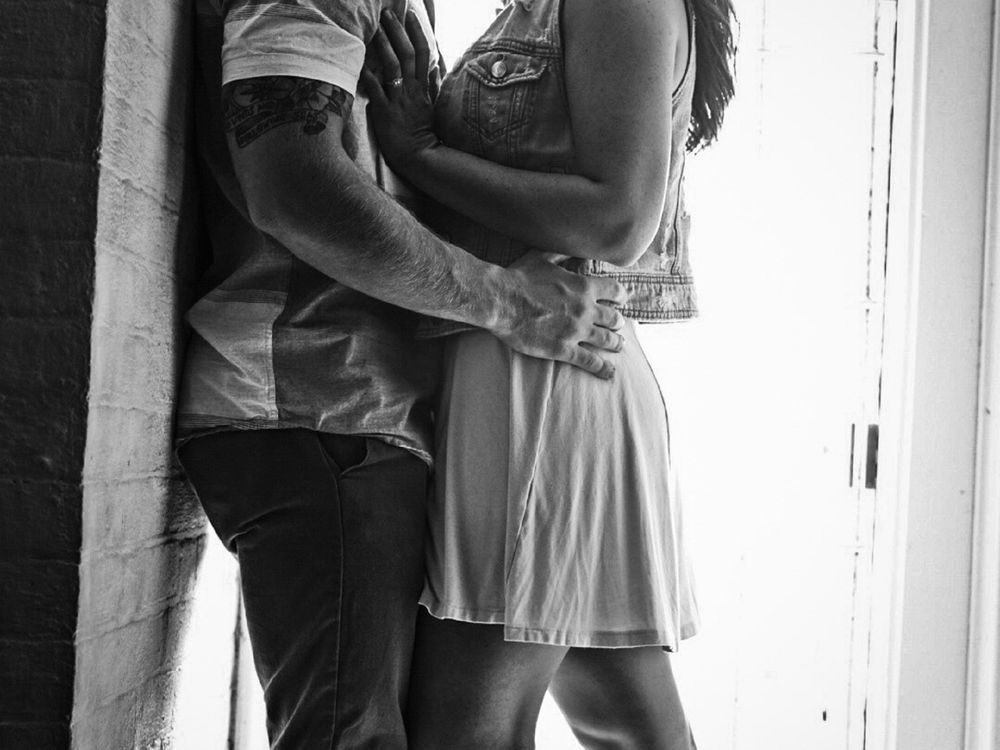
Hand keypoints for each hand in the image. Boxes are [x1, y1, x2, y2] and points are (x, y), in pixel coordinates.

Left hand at [361, 10, 441, 173]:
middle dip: (397, 31)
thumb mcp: (432, 107)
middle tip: (387, 13)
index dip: (418, 32)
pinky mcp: (385, 111)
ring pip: (393, 66)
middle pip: (407, 53)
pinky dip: (368, 74)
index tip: (411, 15)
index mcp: (423, 87)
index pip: (423, 53)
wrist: (419, 156)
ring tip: (373, 28)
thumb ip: (432, 86)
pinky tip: (359, 62)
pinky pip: (376, 89)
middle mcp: (412, 89)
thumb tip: (434, 68)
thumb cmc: (424, 133)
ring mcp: (399, 100)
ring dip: (383, 45)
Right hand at [492, 251, 628, 378]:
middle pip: (614, 318)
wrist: (502, 301)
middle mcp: (586, 309)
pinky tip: (610, 373)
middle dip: (617, 322)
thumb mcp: (542, 258)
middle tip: (618, 326)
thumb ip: (560, 255)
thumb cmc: (519, 278)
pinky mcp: (563, 349)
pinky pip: (589, 361)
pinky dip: (602, 368)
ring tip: (619, 346)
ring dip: (615, 343)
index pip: (615, 291)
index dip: (621, 296)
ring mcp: (576, 331)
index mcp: (583, 287)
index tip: (621, 300)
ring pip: (607, 340)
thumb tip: (568, 248)